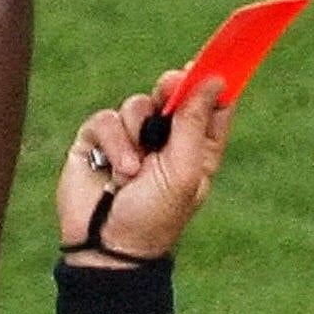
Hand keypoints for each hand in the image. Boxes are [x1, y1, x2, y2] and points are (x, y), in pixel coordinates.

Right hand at [55, 68, 231, 267]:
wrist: (106, 248)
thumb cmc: (153, 218)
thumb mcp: (183, 170)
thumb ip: (194, 121)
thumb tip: (215, 79)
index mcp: (196, 149)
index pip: (211, 106)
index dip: (212, 83)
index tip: (213, 66)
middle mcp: (165, 141)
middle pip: (173, 93)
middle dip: (172, 88)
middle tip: (171, 84)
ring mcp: (130, 139)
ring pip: (137, 103)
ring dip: (135, 133)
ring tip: (132, 171)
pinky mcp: (98, 142)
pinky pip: (106, 119)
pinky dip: (112, 141)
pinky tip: (115, 172)